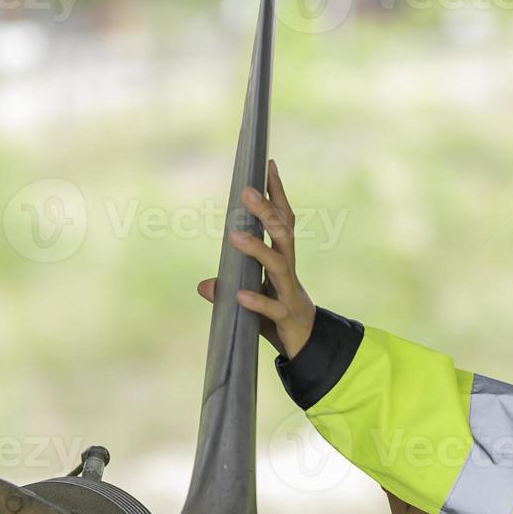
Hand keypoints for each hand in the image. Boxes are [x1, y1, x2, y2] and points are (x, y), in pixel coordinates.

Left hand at [197, 159, 316, 358]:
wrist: (308, 348)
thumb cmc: (279, 317)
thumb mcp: (252, 299)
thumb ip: (229, 290)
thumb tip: (204, 285)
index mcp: (282, 261)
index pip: (283, 221)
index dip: (276, 194)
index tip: (268, 165)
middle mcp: (288, 271)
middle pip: (283, 235)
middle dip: (266, 212)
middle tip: (246, 192)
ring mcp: (289, 293)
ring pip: (278, 264)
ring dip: (257, 249)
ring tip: (234, 236)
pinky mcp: (287, 318)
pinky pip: (272, 308)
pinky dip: (257, 300)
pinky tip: (239, 295)